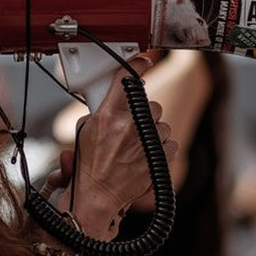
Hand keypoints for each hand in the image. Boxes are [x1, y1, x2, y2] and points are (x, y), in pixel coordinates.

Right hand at [46, 57, 178, 239]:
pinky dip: (162, 148)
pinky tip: (147, 154)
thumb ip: (100, 110)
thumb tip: (113, 98)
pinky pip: (170, 143)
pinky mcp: (157, 158)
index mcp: (108, 115)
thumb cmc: (89, 166)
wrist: (98, 194)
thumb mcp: (85, 130)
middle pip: (150, 103)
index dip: (137, 65)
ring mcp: (145, 142)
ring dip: (152, 132)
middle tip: (131, 124)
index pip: (126, 79)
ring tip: (137, 144)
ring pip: (161, 124)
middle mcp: (128, 126)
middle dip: (143, 112)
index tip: (144, 61)